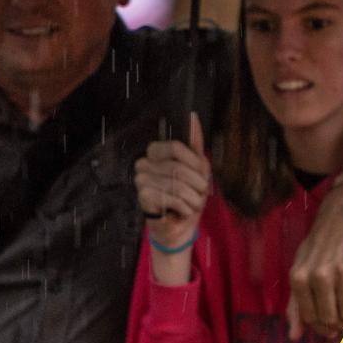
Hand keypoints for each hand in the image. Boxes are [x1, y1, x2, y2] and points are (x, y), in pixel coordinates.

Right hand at [135, 112, 209, 252]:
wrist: (180, 225)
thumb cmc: (188, 195)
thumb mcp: (197, 167)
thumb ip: (194, 142)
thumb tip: (193, 116)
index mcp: (156, 151)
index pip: (176, 147)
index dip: (194, 163)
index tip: (202, 175)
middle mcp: (144, 162)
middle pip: (179, 167)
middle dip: (197, 184)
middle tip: (199, 194)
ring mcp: (141, 179)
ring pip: (177, 184)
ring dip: (193, 198)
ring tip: (192, 204)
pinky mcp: (143, 196)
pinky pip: (173, 198)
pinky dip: (185, 207)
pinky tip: (182, 211)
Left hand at [286, 184, 342, 339]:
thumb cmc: (323, 242)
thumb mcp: (302, 266)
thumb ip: (295, 303)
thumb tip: (294, 337)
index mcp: (300, 276)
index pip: (310, 318)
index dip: (321, 325)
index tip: (329, 322)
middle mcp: (319, 275)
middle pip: (330, 319)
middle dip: (338, 322)